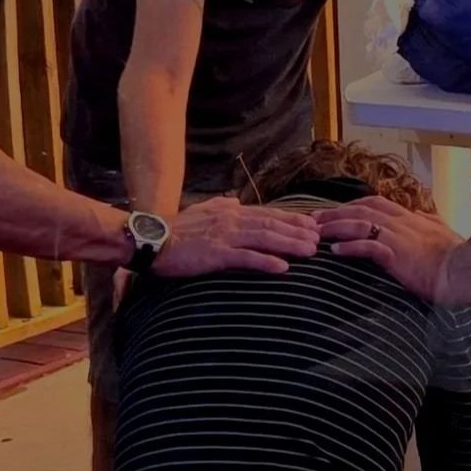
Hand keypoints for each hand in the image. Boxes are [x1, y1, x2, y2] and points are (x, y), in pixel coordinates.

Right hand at [153, 196, 319, 276]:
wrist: (151, 240)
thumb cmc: (176, 229)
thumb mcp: (201, 211)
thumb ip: (220, 207)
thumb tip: (235, 203)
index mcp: (230, 212)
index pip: (267, 214)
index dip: (291, 219)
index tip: (311, 225)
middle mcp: (231, 220)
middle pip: (272, 224)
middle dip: (298, 231)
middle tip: (319, 238)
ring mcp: (225, 237)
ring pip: (264, 238)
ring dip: (289, 244)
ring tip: (310, 251)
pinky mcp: (216, 255)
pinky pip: (246, 258)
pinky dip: (266, 261)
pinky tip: (283, 267)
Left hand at [312, 197, 463, 303]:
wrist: (466, 270)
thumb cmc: (457, 256)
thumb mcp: (444, 232)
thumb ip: (431, 222)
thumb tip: (424, 215)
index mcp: (410, 217)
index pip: (375, 203)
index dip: (351, 205)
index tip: (334, 210)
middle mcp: (402, 222)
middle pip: (361, 210)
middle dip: (335, 213)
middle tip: (313, 220)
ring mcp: (399, 237)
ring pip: (360, 223)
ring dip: (336, 226)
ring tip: (317, 233)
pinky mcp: (398, 255)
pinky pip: (368, 246)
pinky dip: (350, 246)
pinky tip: (335, 250)